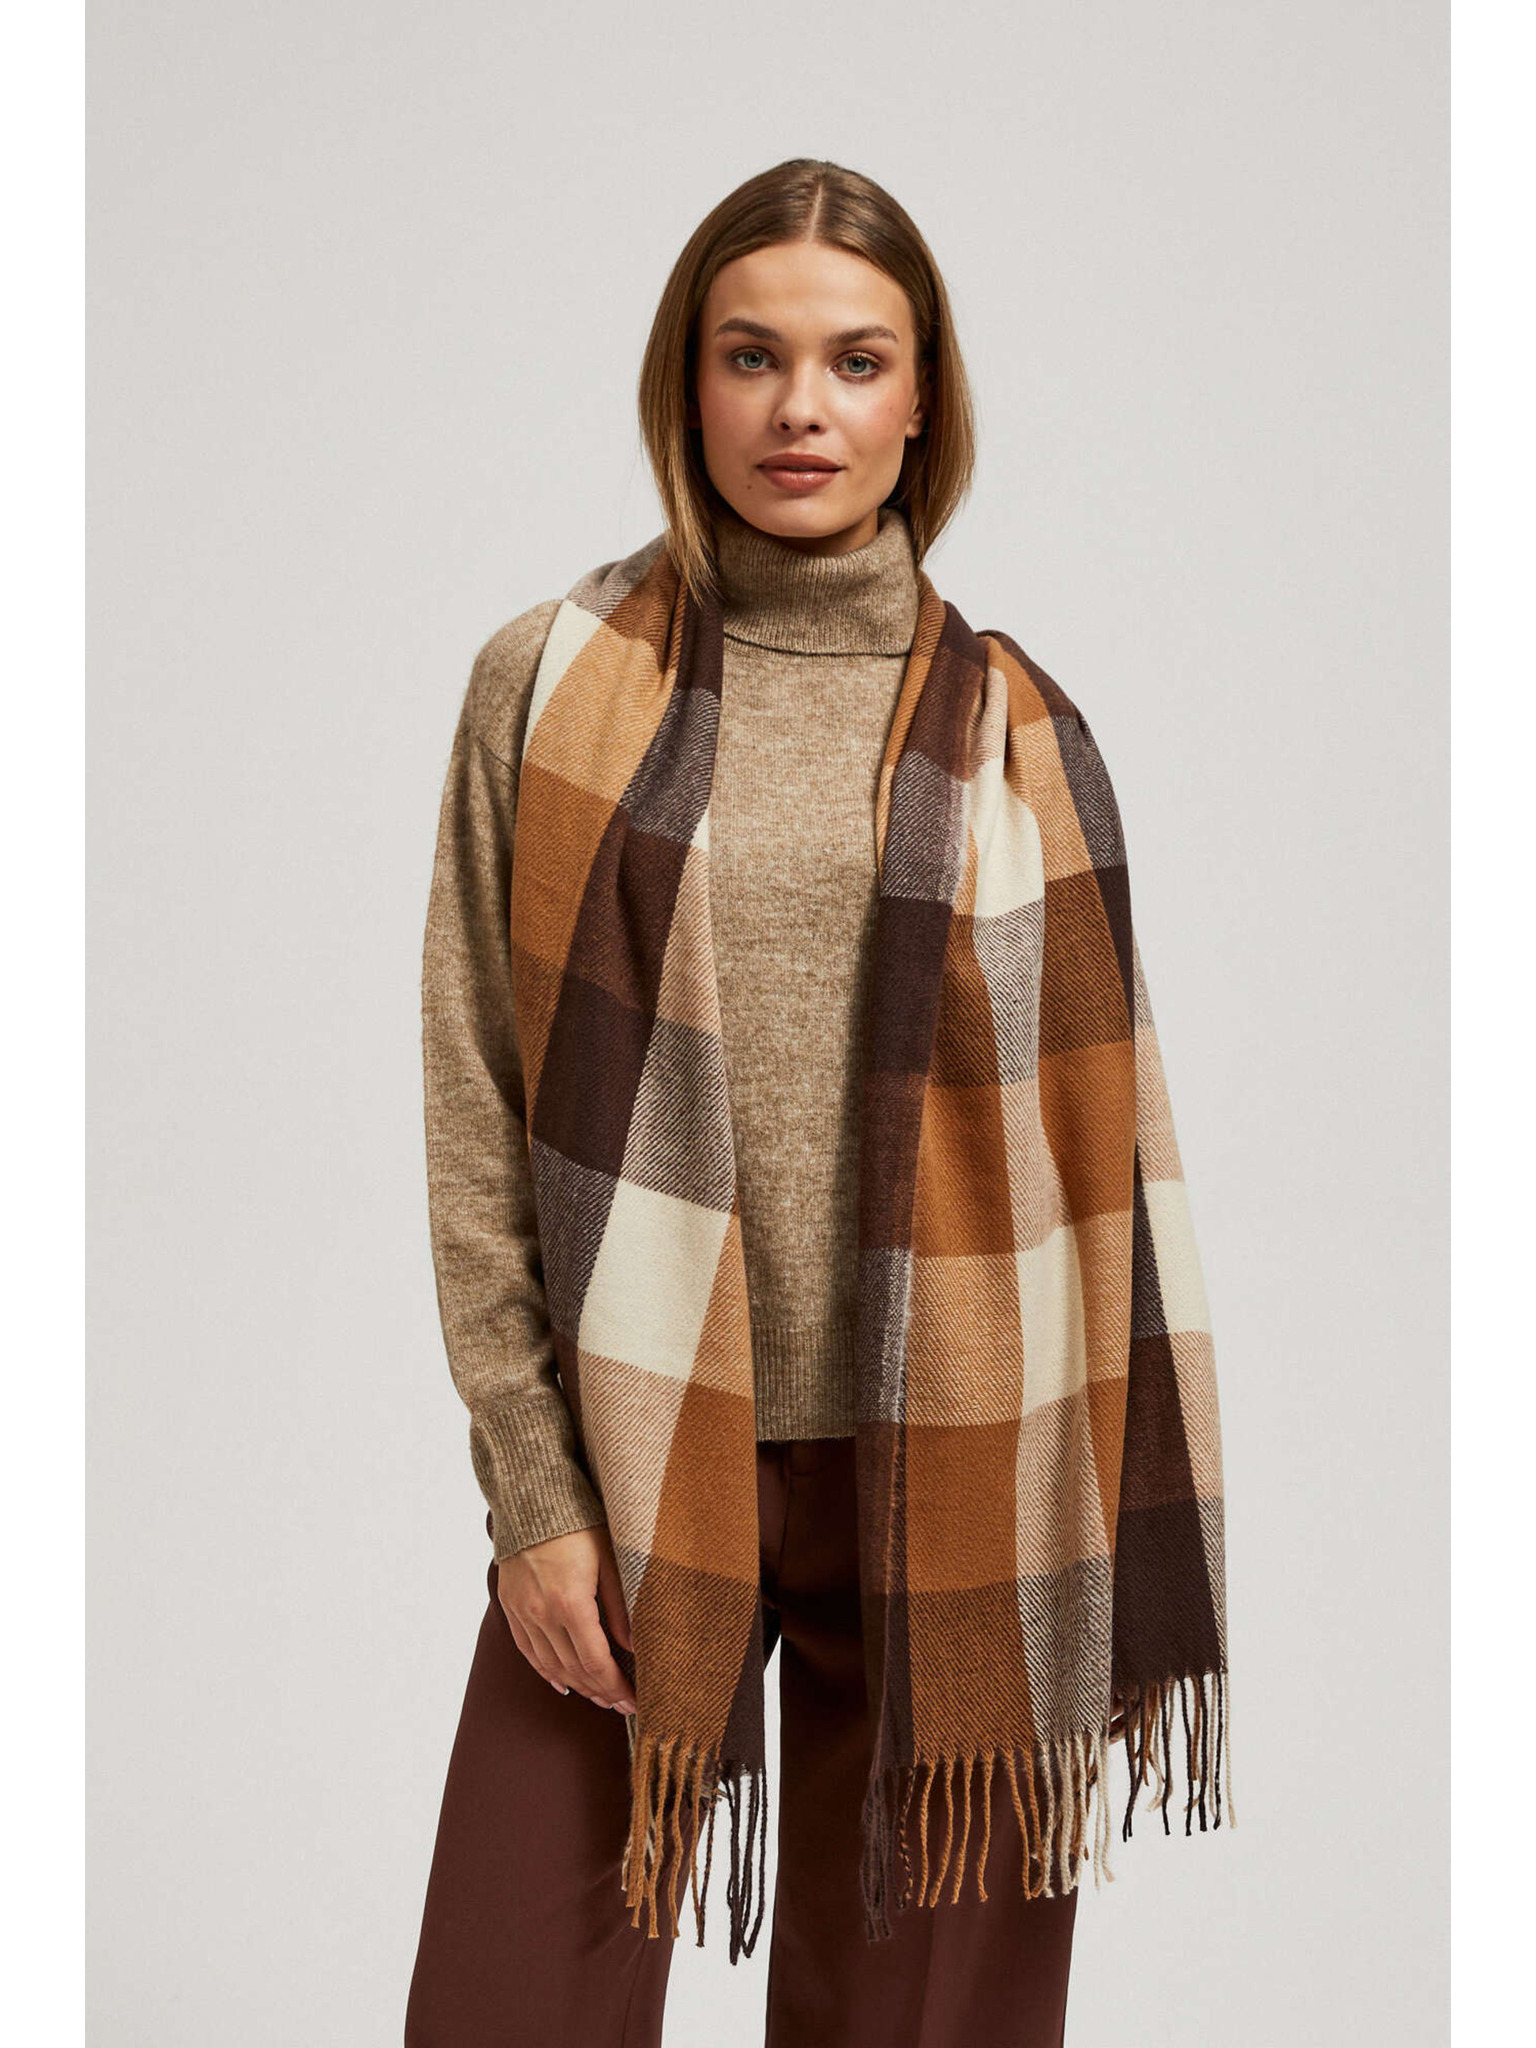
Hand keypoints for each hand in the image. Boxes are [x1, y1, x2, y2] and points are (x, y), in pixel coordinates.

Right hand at [497, 1522, 636, 1713]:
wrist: (531, 1498)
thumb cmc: (578, 1523)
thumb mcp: (609, 1560)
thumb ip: (621, 1607)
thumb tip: (636, 1645)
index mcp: (571, 1603)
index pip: (596, 1662)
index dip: (616, 1687)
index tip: (633, 1702)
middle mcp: (542, 1614)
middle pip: (574, 1669)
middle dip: (601, 1692)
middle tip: (622, 1705)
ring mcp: (522, 1612)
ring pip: (551, 1665)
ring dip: (577, 1686)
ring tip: (599, 1698)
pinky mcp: (510, 1606)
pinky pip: (528, 1651)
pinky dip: (546, 1671)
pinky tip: (562, 1683)